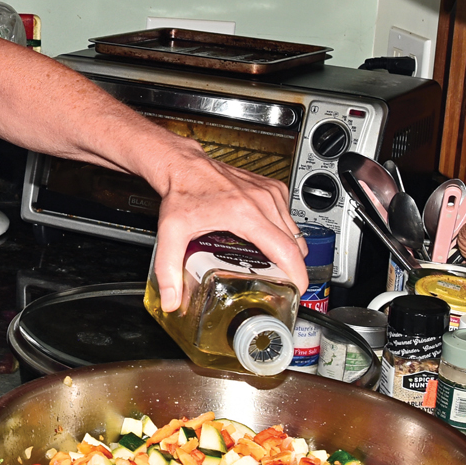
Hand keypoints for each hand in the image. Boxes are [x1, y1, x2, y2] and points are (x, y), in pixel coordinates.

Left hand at [151, 146, 308, 311]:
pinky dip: (284, 232)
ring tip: (270, 264)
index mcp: (245, 213)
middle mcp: (262, 200)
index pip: (286, 250)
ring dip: (289, 250)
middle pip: (295, 245)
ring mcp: (269, 192)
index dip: (298, 275)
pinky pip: (289, 216)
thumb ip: (168, 269)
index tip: (297, 291)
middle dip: (293, 268)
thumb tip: (170, 299)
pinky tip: (264, 239)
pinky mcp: (271, 187)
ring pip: (295, 231)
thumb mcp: (171, 232)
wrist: (183, 164)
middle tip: (278, 283)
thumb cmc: (180, 192)